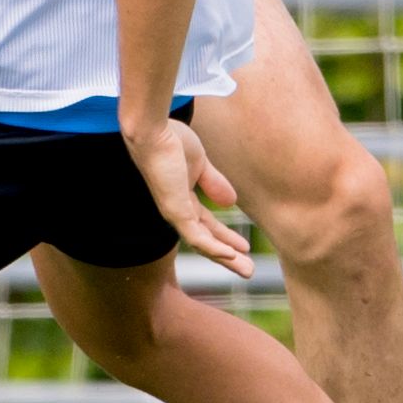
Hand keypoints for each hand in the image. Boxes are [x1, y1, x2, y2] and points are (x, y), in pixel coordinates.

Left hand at [124, 116, 253, 277]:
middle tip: (248, 271)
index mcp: (183, 199)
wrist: (154, 131)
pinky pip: (196, 237)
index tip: (245, 247)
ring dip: (226, 259)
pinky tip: (230, 256)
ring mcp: (175, 214)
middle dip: (228, 256)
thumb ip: (214, 183)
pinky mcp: (175, 212)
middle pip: (206, 240)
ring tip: (247, 271)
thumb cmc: (171, 141)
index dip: (226, 238)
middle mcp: (178, 211)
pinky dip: (214, 248)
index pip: (207, 226)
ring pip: (203, 244)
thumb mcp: (201, 164)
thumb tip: (231, 202)